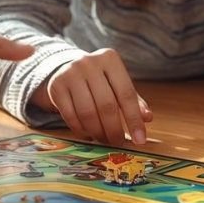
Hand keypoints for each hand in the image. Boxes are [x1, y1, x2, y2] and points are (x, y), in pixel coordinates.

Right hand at [36, 49, 151, 144]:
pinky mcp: (56, 86)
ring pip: (88, 112)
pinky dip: (82, 130)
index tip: (140, 139)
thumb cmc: (99, 80)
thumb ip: (134, 100)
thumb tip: (147, 118)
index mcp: (110, 59)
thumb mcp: (117, 84)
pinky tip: (89, 134)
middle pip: (107, 105)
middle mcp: (89, 63)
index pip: (126, 94)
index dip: (134, 119)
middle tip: (118, 143)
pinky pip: (71, 116)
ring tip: (104, 139)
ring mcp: (70, 73)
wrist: (66, 69)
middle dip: (115, 130)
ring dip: (98, 132)